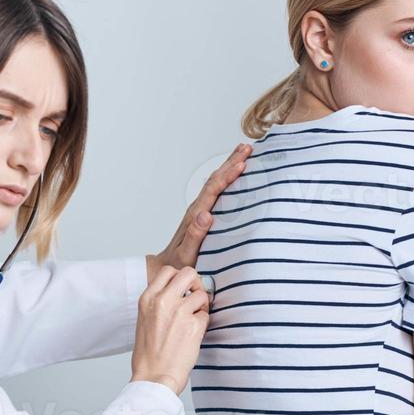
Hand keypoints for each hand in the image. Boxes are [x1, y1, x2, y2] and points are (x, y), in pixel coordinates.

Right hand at [131, 265, 211, 394]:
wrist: (153, 376)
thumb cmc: (148, 353)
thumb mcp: (144, 319)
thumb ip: (158, 302)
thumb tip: (179, 292)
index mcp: (147, 298)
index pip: (168, 271)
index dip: (180, 278)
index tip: (183, 289)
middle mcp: (163, 301)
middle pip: (188, 273)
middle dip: (196, 283)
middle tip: (195, 297)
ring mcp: (179, 312)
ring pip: (201, 294)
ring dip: (201, 306)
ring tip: (193, 320)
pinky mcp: (193, 325)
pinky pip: (206, 315)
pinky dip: (203, 323)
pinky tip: (193, 334)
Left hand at [148, 143, 252, 281]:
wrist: (165, 267)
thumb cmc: (179, 264)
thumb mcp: (186, 253)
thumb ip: (195, 235)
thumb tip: (206, 215)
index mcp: (196, 215)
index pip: (213, 190)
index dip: (228, 176)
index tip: (242, 164)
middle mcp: (198, 208)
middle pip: (215, 179)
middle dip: (231, 162)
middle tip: (247, 147)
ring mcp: (200, 209)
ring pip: (216, 182)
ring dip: (229, 165)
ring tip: (243, 151)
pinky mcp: (204, 213)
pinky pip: (217, 191)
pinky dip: (227, 178)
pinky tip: (234, 174)